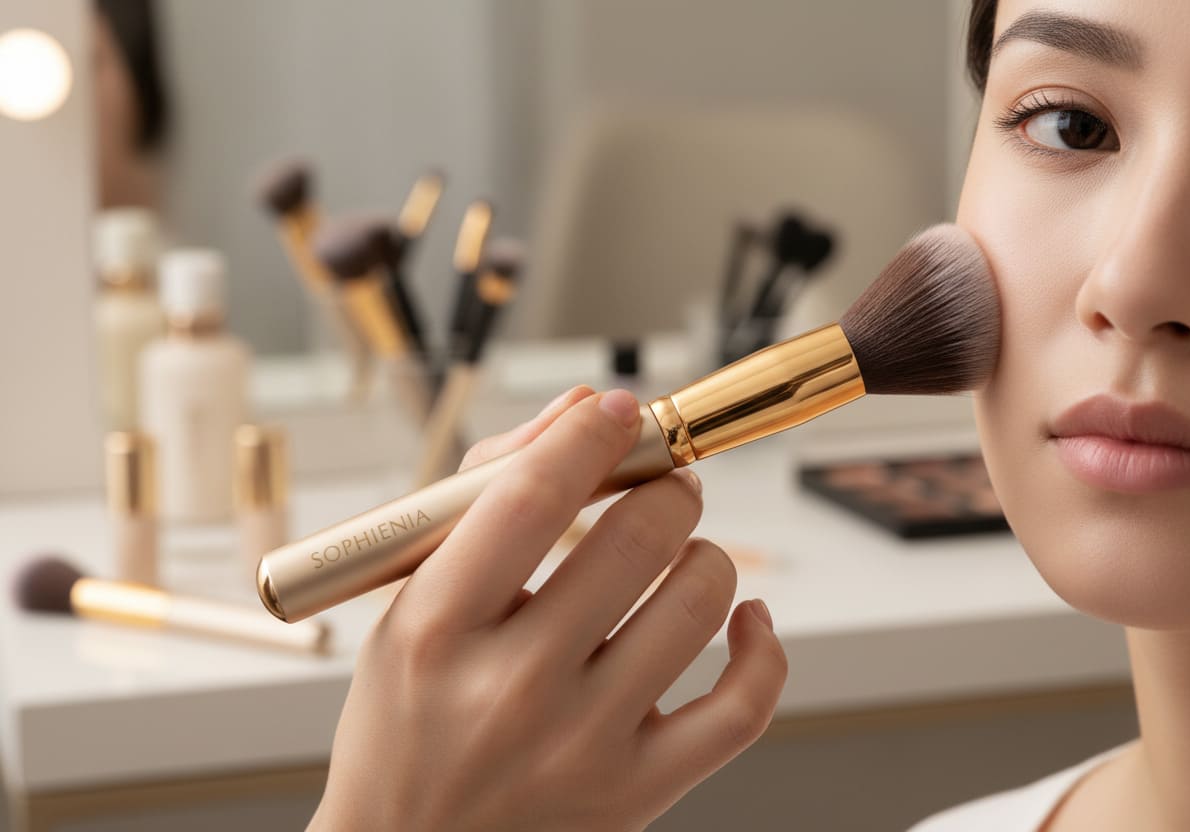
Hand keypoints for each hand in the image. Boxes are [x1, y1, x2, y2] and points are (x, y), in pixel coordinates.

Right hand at [311, 387, 786, 830]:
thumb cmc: (410, 715)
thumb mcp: (411, 604)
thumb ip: (490, 498)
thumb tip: (580, 412)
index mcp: (437, 628)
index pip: (531, 498)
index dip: (591, 436)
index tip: (618, 412)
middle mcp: (514, 687)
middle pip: (636, 538)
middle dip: (668, 485)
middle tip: (665, 482)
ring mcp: (583, 745)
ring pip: (697, 601)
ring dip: (704, 551)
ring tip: (683, 550)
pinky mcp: (639, 791)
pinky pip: (744, 705)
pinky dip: (762, 645)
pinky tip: (743, 617)